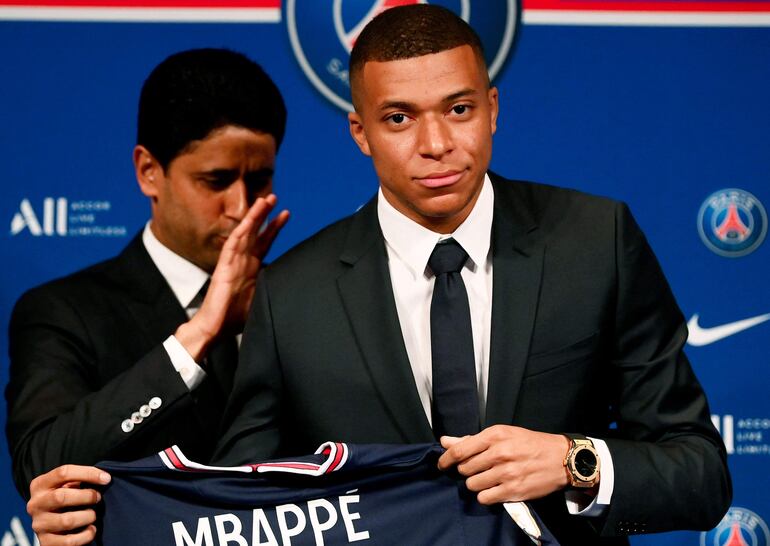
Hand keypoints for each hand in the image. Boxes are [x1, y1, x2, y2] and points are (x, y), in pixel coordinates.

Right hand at [27, 465, 110, 545]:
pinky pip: (69, 541)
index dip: (88, 473)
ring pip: (66, 521)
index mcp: (39, 485)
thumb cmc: (66, 499)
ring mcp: (38, 525)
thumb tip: (104, 478)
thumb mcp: (68, 485)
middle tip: (98, 498)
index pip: (63, 473)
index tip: (106, 478)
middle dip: (86, 496)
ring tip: (93, 514)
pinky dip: (86, 535)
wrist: (52, 525)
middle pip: (61, 497)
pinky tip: (91, 529)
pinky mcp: (45, 543)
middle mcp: (35, 504)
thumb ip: (80, 479)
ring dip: (87, 516)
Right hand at [176, 194, 288, 359]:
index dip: (274, 227)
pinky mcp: (223, 268)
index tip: (286, 213)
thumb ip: (272, 286)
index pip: (264, 242)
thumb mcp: (261, 298)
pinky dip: (240, 233)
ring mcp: (232, 263)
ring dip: (253, 216)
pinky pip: (232, 246)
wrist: (215, 328)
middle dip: (264, 214)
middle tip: (274, 197)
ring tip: (264, 200)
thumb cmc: (235, 317)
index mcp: (251, 267)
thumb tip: (293, 283)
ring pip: (243, 233)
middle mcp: (242, 261)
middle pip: (255, 232)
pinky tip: (248, 221)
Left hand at [437, 425, 570, 503]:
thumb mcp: (502, 434)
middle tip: (477, 469)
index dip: (445, 459)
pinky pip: (484, 498)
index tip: (442, 465)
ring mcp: (506, 473)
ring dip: (476, 483)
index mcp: (494, 436)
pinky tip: (493, 488)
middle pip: (464, 469)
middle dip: (466, 470)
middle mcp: (499, 454)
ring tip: (487, 478)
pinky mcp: (513, 490)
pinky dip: (485, 495)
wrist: (561, 458)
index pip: (459, 450)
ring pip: (472, 484)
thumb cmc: (529, 443)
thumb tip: (445, 442)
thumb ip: (472, 440)